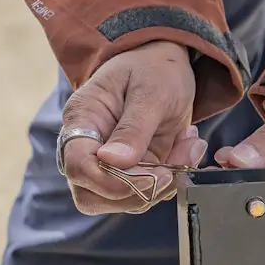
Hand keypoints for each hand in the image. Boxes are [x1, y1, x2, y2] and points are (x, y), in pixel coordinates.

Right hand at [59, 41, 207, 214]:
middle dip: (138, 192)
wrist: (166, 63)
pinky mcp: (132, 170)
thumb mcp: (151, 91)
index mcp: (82, 120)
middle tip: (172, 169)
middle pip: (92, 195)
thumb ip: (134, 128)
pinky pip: (146, 192)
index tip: (154, 175)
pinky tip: (186, 148)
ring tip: (186, 147)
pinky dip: (172, 179)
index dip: (112, 181)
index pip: (79, 167)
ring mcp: (108, 163)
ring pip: (121, 200)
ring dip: (161, 186)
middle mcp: (88, 147)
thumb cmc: (154, 67)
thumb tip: (112, 162)